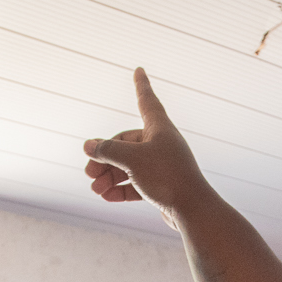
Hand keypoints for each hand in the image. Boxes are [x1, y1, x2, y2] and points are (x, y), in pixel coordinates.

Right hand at [83, 68, 211, 225]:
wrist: (192, 210)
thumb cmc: (166, 177)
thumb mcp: (131, 159)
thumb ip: (107, 150)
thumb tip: (88, 145)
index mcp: (159, 128)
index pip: (146, 100)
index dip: (141, 85)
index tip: (139, 70)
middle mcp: (161, 144)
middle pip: (126, 143)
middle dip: (105, 158)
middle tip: (88, 173)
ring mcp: (162, 165)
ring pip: (128, 166)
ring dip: (109, 176)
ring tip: (95, 189)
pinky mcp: (161, 186)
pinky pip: (136, 184)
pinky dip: (121, 189)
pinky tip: (106, 197)